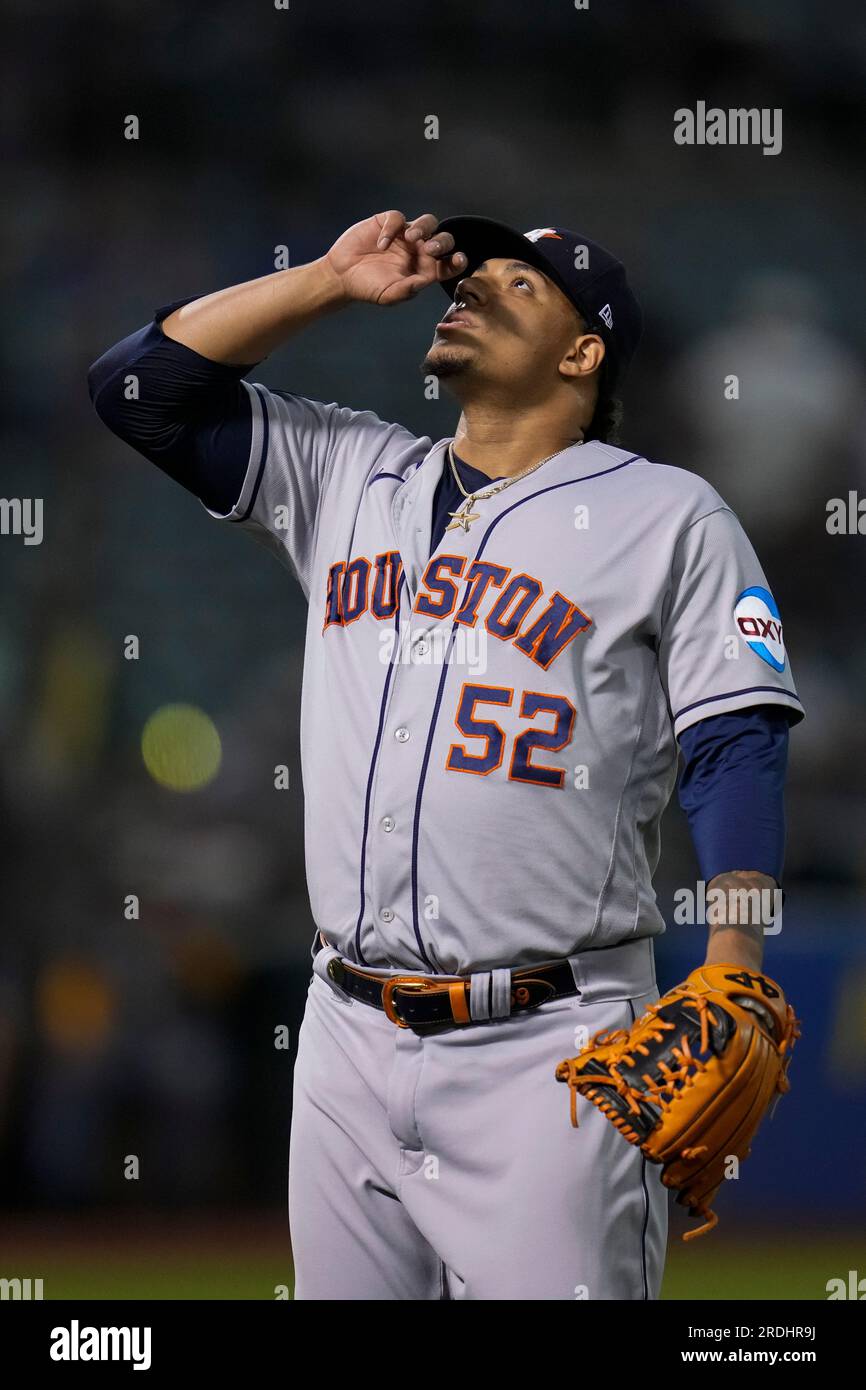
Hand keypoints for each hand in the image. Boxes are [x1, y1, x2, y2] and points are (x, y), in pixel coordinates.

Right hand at [323, 211, 466, 306]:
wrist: (342, 276)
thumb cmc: (368, 288)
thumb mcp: (388, 295)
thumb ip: (406, 290)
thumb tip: (423, 281)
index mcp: (425, 270)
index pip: (448, 264)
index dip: (457, 261)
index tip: (458, 259)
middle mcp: (419, 251)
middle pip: (443, 239)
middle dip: (441, 242)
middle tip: (428, 249)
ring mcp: (405, 235)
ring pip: (427, 222)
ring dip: (424, 228)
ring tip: (411, 238)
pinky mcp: (388, 223)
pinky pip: (397, 218)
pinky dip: (391, 229)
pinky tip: (381, 244)